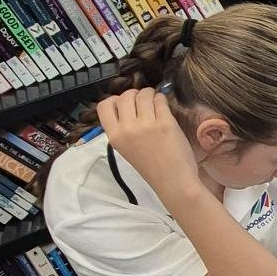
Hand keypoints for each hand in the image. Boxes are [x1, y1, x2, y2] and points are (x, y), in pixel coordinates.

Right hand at [97, 88, 200, 206]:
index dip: (115, 100)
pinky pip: (160, 100)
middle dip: (135, 94)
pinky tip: (164, 107)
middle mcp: (127, 128)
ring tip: (155, 102)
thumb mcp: (126, 148)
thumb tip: (126, 106)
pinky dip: (162, 100)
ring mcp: (146, 125)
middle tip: (144, 101)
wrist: (172, 181)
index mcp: (114, 136)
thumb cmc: (151, 167)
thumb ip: (122, 129)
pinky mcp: (165, 123)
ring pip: (144, 94)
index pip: (104, 106)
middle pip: (125, 96)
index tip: (125, 104)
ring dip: (150, 94)